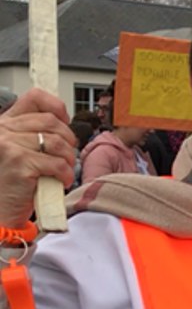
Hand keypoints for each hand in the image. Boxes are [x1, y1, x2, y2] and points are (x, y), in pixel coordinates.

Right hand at [0, 91, 75, 227]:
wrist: (0, 210)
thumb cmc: (12, 181)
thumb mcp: (18, 149)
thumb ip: (32, 131)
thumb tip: (62, 119)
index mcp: (3, 123)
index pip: (34, 98)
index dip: (56, 107)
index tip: (65, 121)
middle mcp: (2, 131)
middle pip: (51, 122)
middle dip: (68, 139)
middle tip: (67, 155)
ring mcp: (9, 146)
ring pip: (57, 143)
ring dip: (68, 159)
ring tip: (64, 170)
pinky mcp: (19, 163)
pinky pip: (57, 163)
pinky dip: (65, 174)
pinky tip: (61, 181)